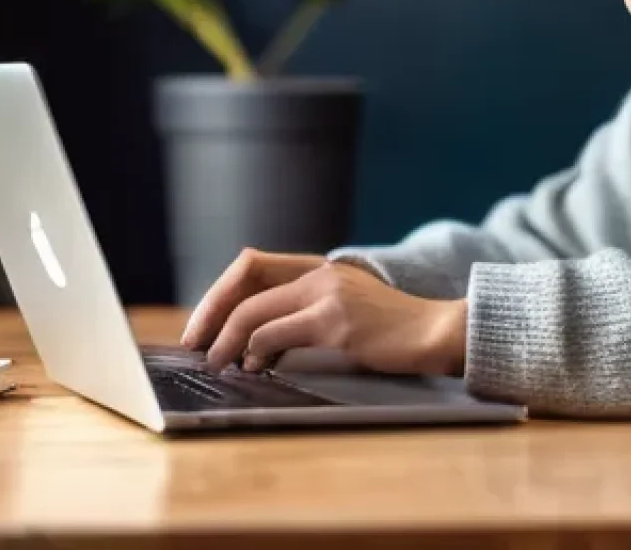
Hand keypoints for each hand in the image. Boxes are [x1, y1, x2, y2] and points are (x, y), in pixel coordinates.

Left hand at [195, 259, 467, 377]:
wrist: (435, 331)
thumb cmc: (390, 329)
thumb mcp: (345, 307)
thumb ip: (306, 312)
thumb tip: (254, 342)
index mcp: (320, 268)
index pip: (252, 263)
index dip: (219, 291)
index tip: (202, 322)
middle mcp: (321, 273)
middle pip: (244, 281)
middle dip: (209, 313)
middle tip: (194, 343)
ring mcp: (329, 295)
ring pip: (253, 311)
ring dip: (225, 340)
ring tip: (217, 361)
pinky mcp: (337, 323)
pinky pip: (276, 335)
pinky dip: (255, 352)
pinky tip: (255, 366)